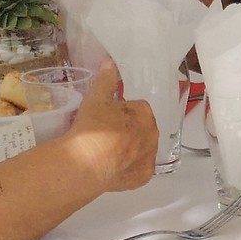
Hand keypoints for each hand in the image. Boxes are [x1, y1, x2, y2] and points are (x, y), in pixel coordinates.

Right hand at [66, 61, 157, 191]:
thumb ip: (105, 79)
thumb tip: (109, 62)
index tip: (108, 117)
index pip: (137, 108)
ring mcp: (149, 157)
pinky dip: (128, 168)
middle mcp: (153, 135)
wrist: (87, 162)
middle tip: (106, 133)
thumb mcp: (96, 98)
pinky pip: (137, 169)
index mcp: (145, 113)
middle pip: (142, 128)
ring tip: (107, 152)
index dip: (122, 112)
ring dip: (130, 149)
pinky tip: (112, 167)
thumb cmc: (93, 127)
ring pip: (142, 149)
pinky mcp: (143, 177)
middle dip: (128, 130)